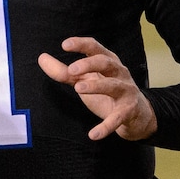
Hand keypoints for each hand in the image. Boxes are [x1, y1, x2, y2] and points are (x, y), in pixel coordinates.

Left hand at [38, 36, 156, 141]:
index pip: (95, 48)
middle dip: (89, 64)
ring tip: (78, 88)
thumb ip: (64, 72)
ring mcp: (126, 92)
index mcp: (108, 62)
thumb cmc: (108, 93)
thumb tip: (41, 58)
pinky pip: (118, 118)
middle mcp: (119, 73)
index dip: (81, 44)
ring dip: (97, 86)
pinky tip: (93, 134)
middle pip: (106, 62)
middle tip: (72, 69)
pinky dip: (106, 126)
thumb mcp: (86, 80)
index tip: (64, 45)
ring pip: (114, 86)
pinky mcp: (129, 111)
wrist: (137, 115)